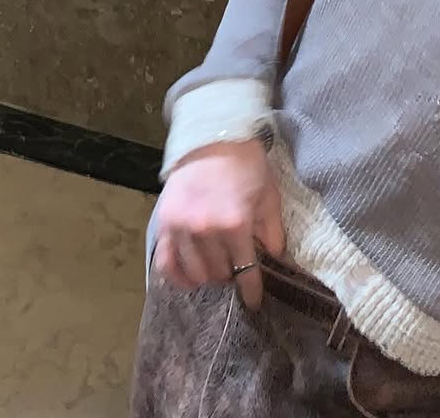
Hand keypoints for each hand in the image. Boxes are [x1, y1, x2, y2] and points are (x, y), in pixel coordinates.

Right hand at [151, 139, 285, 310]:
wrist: (214, 136)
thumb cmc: (247, 164)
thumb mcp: (269, 194)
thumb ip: (273, 229)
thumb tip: (274, 257)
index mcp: (236, 224)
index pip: (245, 271)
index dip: (251, 291)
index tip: (254, 302)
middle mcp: (206, 231)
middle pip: (218, 274)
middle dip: (230, 276)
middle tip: (235, 269)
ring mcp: (182, 228)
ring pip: (193, 273)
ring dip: (207, 276)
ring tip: (215, 268)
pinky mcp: (165, 223)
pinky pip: (166, 263)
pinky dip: (176, 276)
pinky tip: (188, 277)